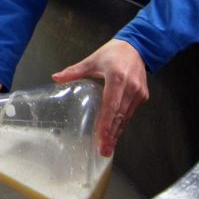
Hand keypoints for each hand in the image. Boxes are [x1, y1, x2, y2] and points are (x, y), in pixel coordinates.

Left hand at [52, 39, 148, 157]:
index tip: (101, 138)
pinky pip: (130, 113)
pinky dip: (122, 124)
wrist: (137, 48)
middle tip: (103, 150)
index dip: (106, 123)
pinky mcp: (142, 96)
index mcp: (117, 78)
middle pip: (119, 115)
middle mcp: (130, 88)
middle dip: (111, 135)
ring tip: (108, 147)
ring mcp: (138, 93)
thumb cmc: (112, 53)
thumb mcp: (92, 60)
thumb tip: (56, 78)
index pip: (111, 105)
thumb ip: (75, 71)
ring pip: (126, 117)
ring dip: (117, 132)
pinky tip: (115, 134)